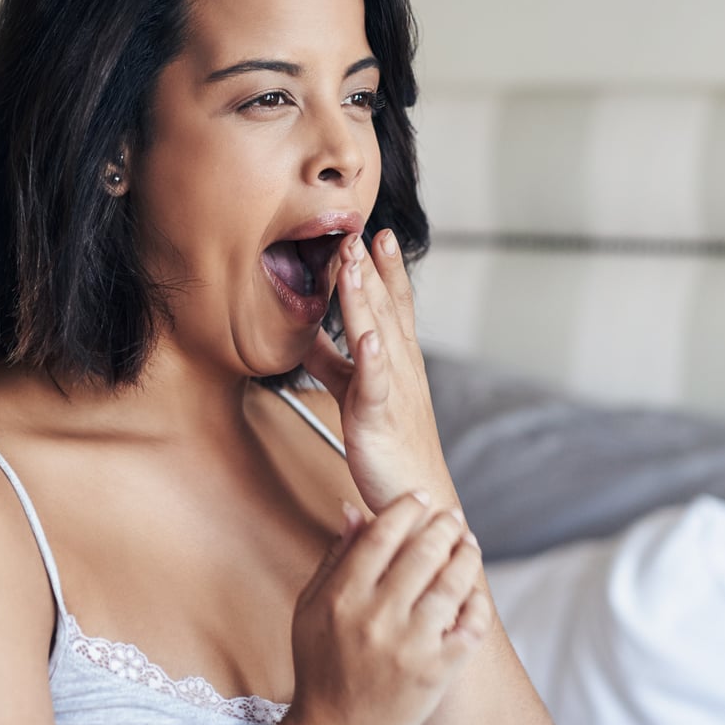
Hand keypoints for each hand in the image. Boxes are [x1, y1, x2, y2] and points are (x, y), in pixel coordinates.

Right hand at [289, 489, 491, 724]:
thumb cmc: (321, 666)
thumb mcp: (310, 609)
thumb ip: (334, 558)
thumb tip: (354, 509)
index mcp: (342, 597)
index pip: (382, 534)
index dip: (407, 507)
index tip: (422, 496)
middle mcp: (377, 617)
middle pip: (423, 551)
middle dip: (444, 525)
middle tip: (453, 517)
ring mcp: (410, 646)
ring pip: (452, 583)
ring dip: (466, 555)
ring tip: (469, 544)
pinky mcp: (437, 672)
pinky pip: (470, 625)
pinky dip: (477, 603)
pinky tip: (474, 592)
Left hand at [301, 228, 450, 513]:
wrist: (417, 494)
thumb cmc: (391, 445)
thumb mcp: (355, 392)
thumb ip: (332, 362)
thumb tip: (306, 333)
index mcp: (396, 360)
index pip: (392, 305)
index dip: (384, 269)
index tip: (374, 233)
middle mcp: (400, 368)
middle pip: (385, 309)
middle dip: (372, 269)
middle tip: (361, 230)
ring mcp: (392, 391)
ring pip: (378, 336)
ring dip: (366, 299)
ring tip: (356, 264)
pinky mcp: (378, 419)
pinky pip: (374, 385)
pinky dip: (372, 360)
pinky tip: (368, 338)